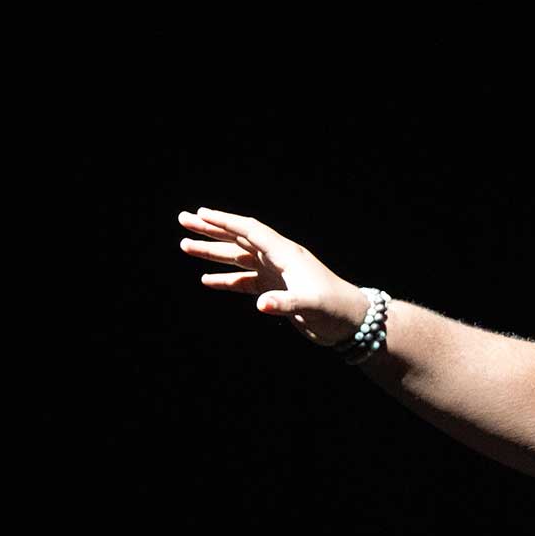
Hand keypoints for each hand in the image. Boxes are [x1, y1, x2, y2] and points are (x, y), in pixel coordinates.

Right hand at [178, 208, 369, 346]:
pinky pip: (244, 281)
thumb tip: (261, 304)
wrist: (351, 322)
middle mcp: (278, 259)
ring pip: (237, 258)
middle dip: (211, 229)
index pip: (250, 231)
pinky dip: (225, 280)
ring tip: (185, 245)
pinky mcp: (275, 290)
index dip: (225, 221)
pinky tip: (206, 280)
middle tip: (183, 219)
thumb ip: (286, 304)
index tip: (200, 213)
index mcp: (286, 254)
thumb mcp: (311, 305)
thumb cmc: (335, 308)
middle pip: (239, 238)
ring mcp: (275, 274)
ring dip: (212, 252)